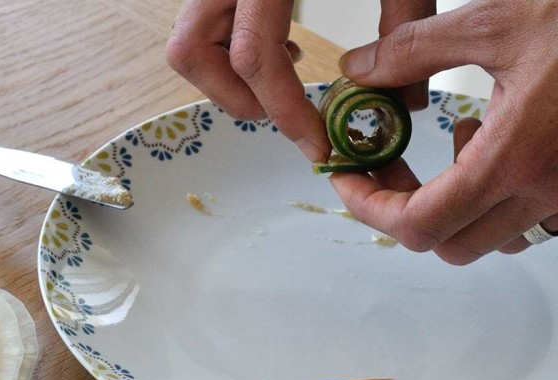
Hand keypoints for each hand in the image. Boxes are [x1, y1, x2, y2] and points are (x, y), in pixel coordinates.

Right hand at [165, 0, 433, 162]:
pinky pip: (202, 22)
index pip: (254, 56)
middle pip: (193, 54)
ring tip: (279, 76)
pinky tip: (278, 41)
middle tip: (288, 112)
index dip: (284, 111)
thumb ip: (406, 20)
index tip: (315, 145)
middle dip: (242, 97)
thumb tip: (404, 101)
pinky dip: (232, 48)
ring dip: (227, 78)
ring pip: (187, 43)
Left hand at [333, 0, 557, 263]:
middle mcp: (546, 192)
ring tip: (461, 138)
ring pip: (489, 239)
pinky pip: (527, 221)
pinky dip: (495, 196)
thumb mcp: (497, 22)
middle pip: (446, 245)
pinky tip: (499, 138)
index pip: (418, 225)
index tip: (347, 178)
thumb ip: (415, 50)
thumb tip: (359, 69)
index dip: (369, 208)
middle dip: (405, 209)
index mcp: (515, 159)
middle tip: (389, 164)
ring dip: (455, 206)